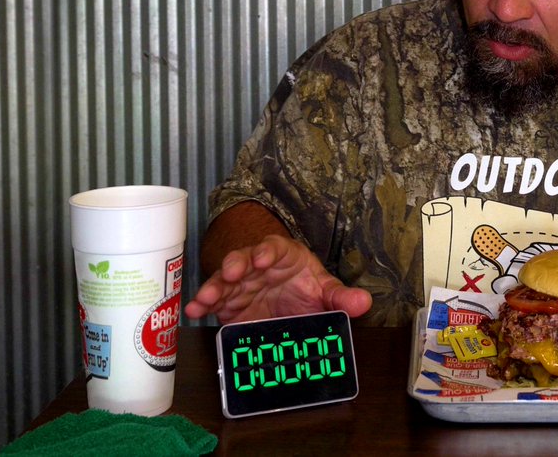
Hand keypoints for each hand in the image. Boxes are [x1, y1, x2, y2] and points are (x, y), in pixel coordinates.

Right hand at [184, 234, 372, 323]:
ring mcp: (239, 285)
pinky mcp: (227, 304)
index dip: (267, 251)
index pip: (273, 247)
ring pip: (222, 281)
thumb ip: (341, 298)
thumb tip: (365, 302)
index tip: (263, 258)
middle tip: (230, 273)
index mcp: (282, 256)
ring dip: (213, 287)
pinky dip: (201, 305)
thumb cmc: (304, 289)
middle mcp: (256, 267)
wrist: (288, 304)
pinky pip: (212, 302)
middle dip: (235, 265)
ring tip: (206, 298)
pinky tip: (193, 310)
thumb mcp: (324, 293)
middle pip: (241, 260)